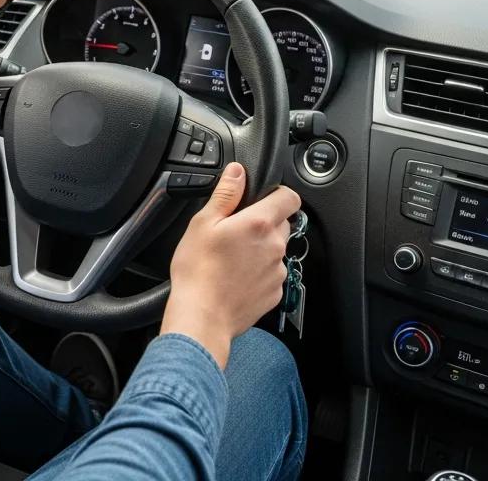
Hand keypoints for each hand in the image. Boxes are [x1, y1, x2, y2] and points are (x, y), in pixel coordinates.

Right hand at [159, 163, 300, 368]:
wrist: (203, 316)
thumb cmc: (198, 270)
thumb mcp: (203, 222)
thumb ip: (225, 194)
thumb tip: (237, 172)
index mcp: (259, 223)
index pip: (289, 198)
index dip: (278, 193)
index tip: (263, 197)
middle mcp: (275, 246)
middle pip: (282, 223)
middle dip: (264, 221)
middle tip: (236, 229)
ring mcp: (277, 272)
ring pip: (276, 249)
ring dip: (261, 248)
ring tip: (232, 256)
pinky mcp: (275, 293)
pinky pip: (272, 273)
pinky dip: (259, 271)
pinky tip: (236, 275)